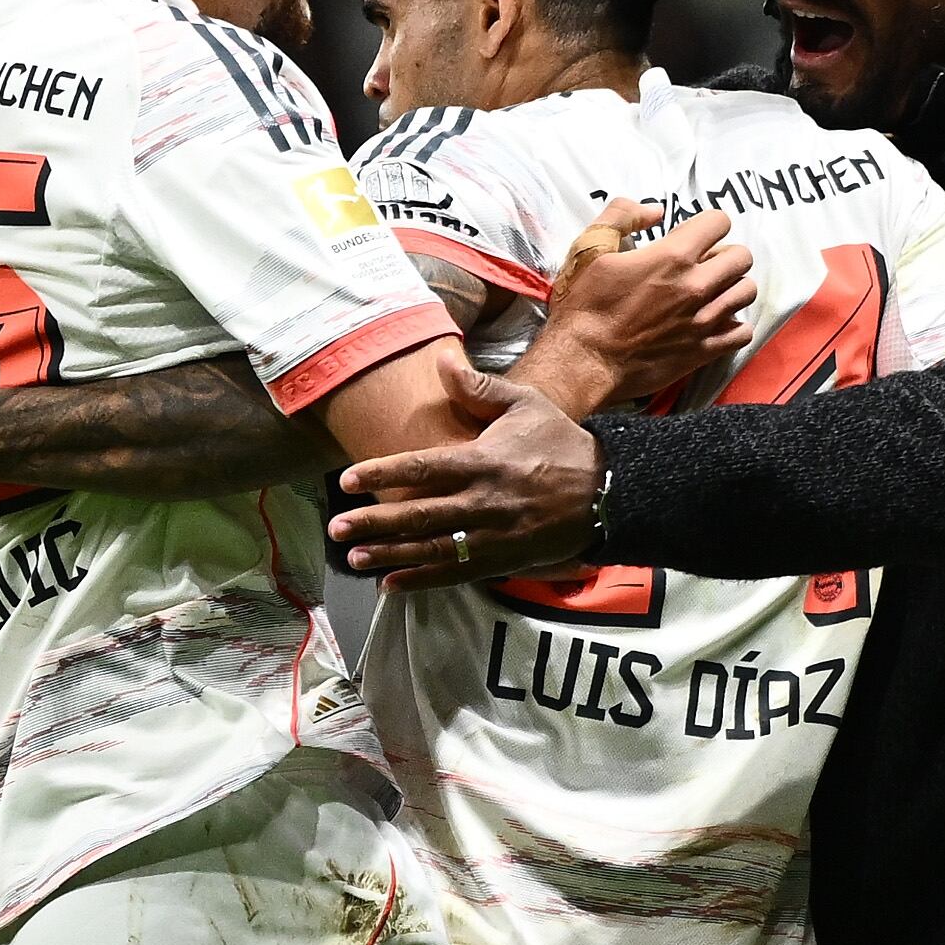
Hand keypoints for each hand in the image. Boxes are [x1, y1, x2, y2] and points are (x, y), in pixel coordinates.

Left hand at [331, 357, 604, 588]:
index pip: (423, 468)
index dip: (382, 473)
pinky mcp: (503, 559)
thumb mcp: (525, 404)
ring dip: (390, 555)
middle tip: (337, 529)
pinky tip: (392, 584)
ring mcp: (493, 535)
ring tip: (354, 559)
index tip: (348, 480)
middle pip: (419, 515)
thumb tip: (441, 360)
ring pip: (432, 549)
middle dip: (374, 523)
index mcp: (484, 460)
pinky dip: (422, 581)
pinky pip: (456, 574)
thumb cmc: (561, 442)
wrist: (607, 490)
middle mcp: (483, 501)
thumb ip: (479, 388)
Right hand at [545, 201, 756, 403]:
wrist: (583, 361)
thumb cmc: (584, 303)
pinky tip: (716, 323)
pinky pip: (743, 333)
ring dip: (732, 287)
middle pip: (742, 257)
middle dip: (725, 254)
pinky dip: (735, 326)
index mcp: (672, 256)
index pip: (719, 222)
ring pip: (746, 292)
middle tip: (704, 264)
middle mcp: (696, 286)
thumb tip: (656, 210)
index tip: (694, 236)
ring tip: (712, 292)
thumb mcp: (590, 247)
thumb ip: (623, 216)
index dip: (708, 224)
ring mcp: (704, 321)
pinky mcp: (703, 351)